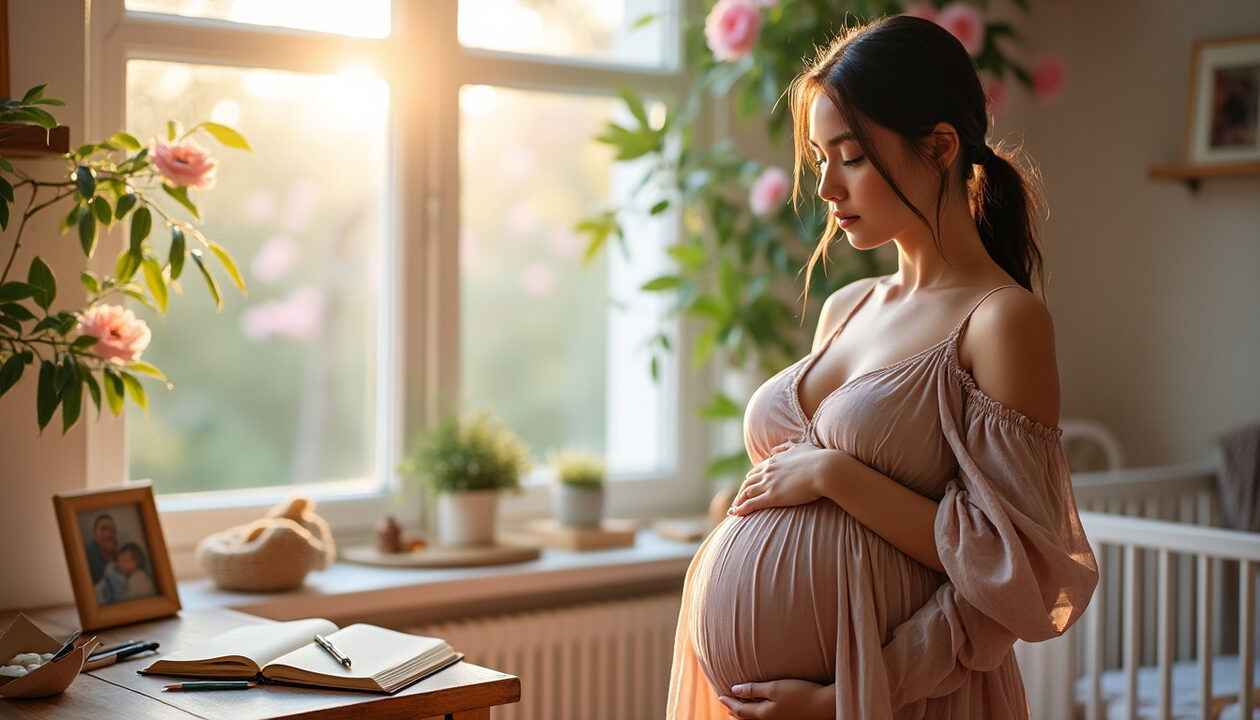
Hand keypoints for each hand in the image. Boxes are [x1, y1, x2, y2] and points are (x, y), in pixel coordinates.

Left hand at [717, 679, 833, 718]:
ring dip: (744, 713)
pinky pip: (764, 719)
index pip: (739, 710)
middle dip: (734, 710)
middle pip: (745, 718)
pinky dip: (755, 714)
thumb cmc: (800, 693)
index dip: (728, 702)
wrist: (824, 705)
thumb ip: (754, 689)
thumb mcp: (775, 687)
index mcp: (763, 714)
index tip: (719, 695)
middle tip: (725, 702)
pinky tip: (760, 708)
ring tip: (738, 708)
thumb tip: (734, 689)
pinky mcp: (786, 719)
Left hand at [729, 442, 834, 515]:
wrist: (826, 469)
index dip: (751, 478)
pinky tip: (735, 514)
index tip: (747, 485)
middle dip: (741, 491)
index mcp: (775, 460)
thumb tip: (775, 450)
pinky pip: (751, 503)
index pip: (757, 470)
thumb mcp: (801, 447)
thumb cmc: (819, 459)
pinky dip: (741, 509)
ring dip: (738, 501)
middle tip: (737, 500)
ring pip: (746, 493)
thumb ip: (787, 448)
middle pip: (748, 482)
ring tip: (732, 510)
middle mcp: (768, 470)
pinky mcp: (772, 496)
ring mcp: (768, 483)